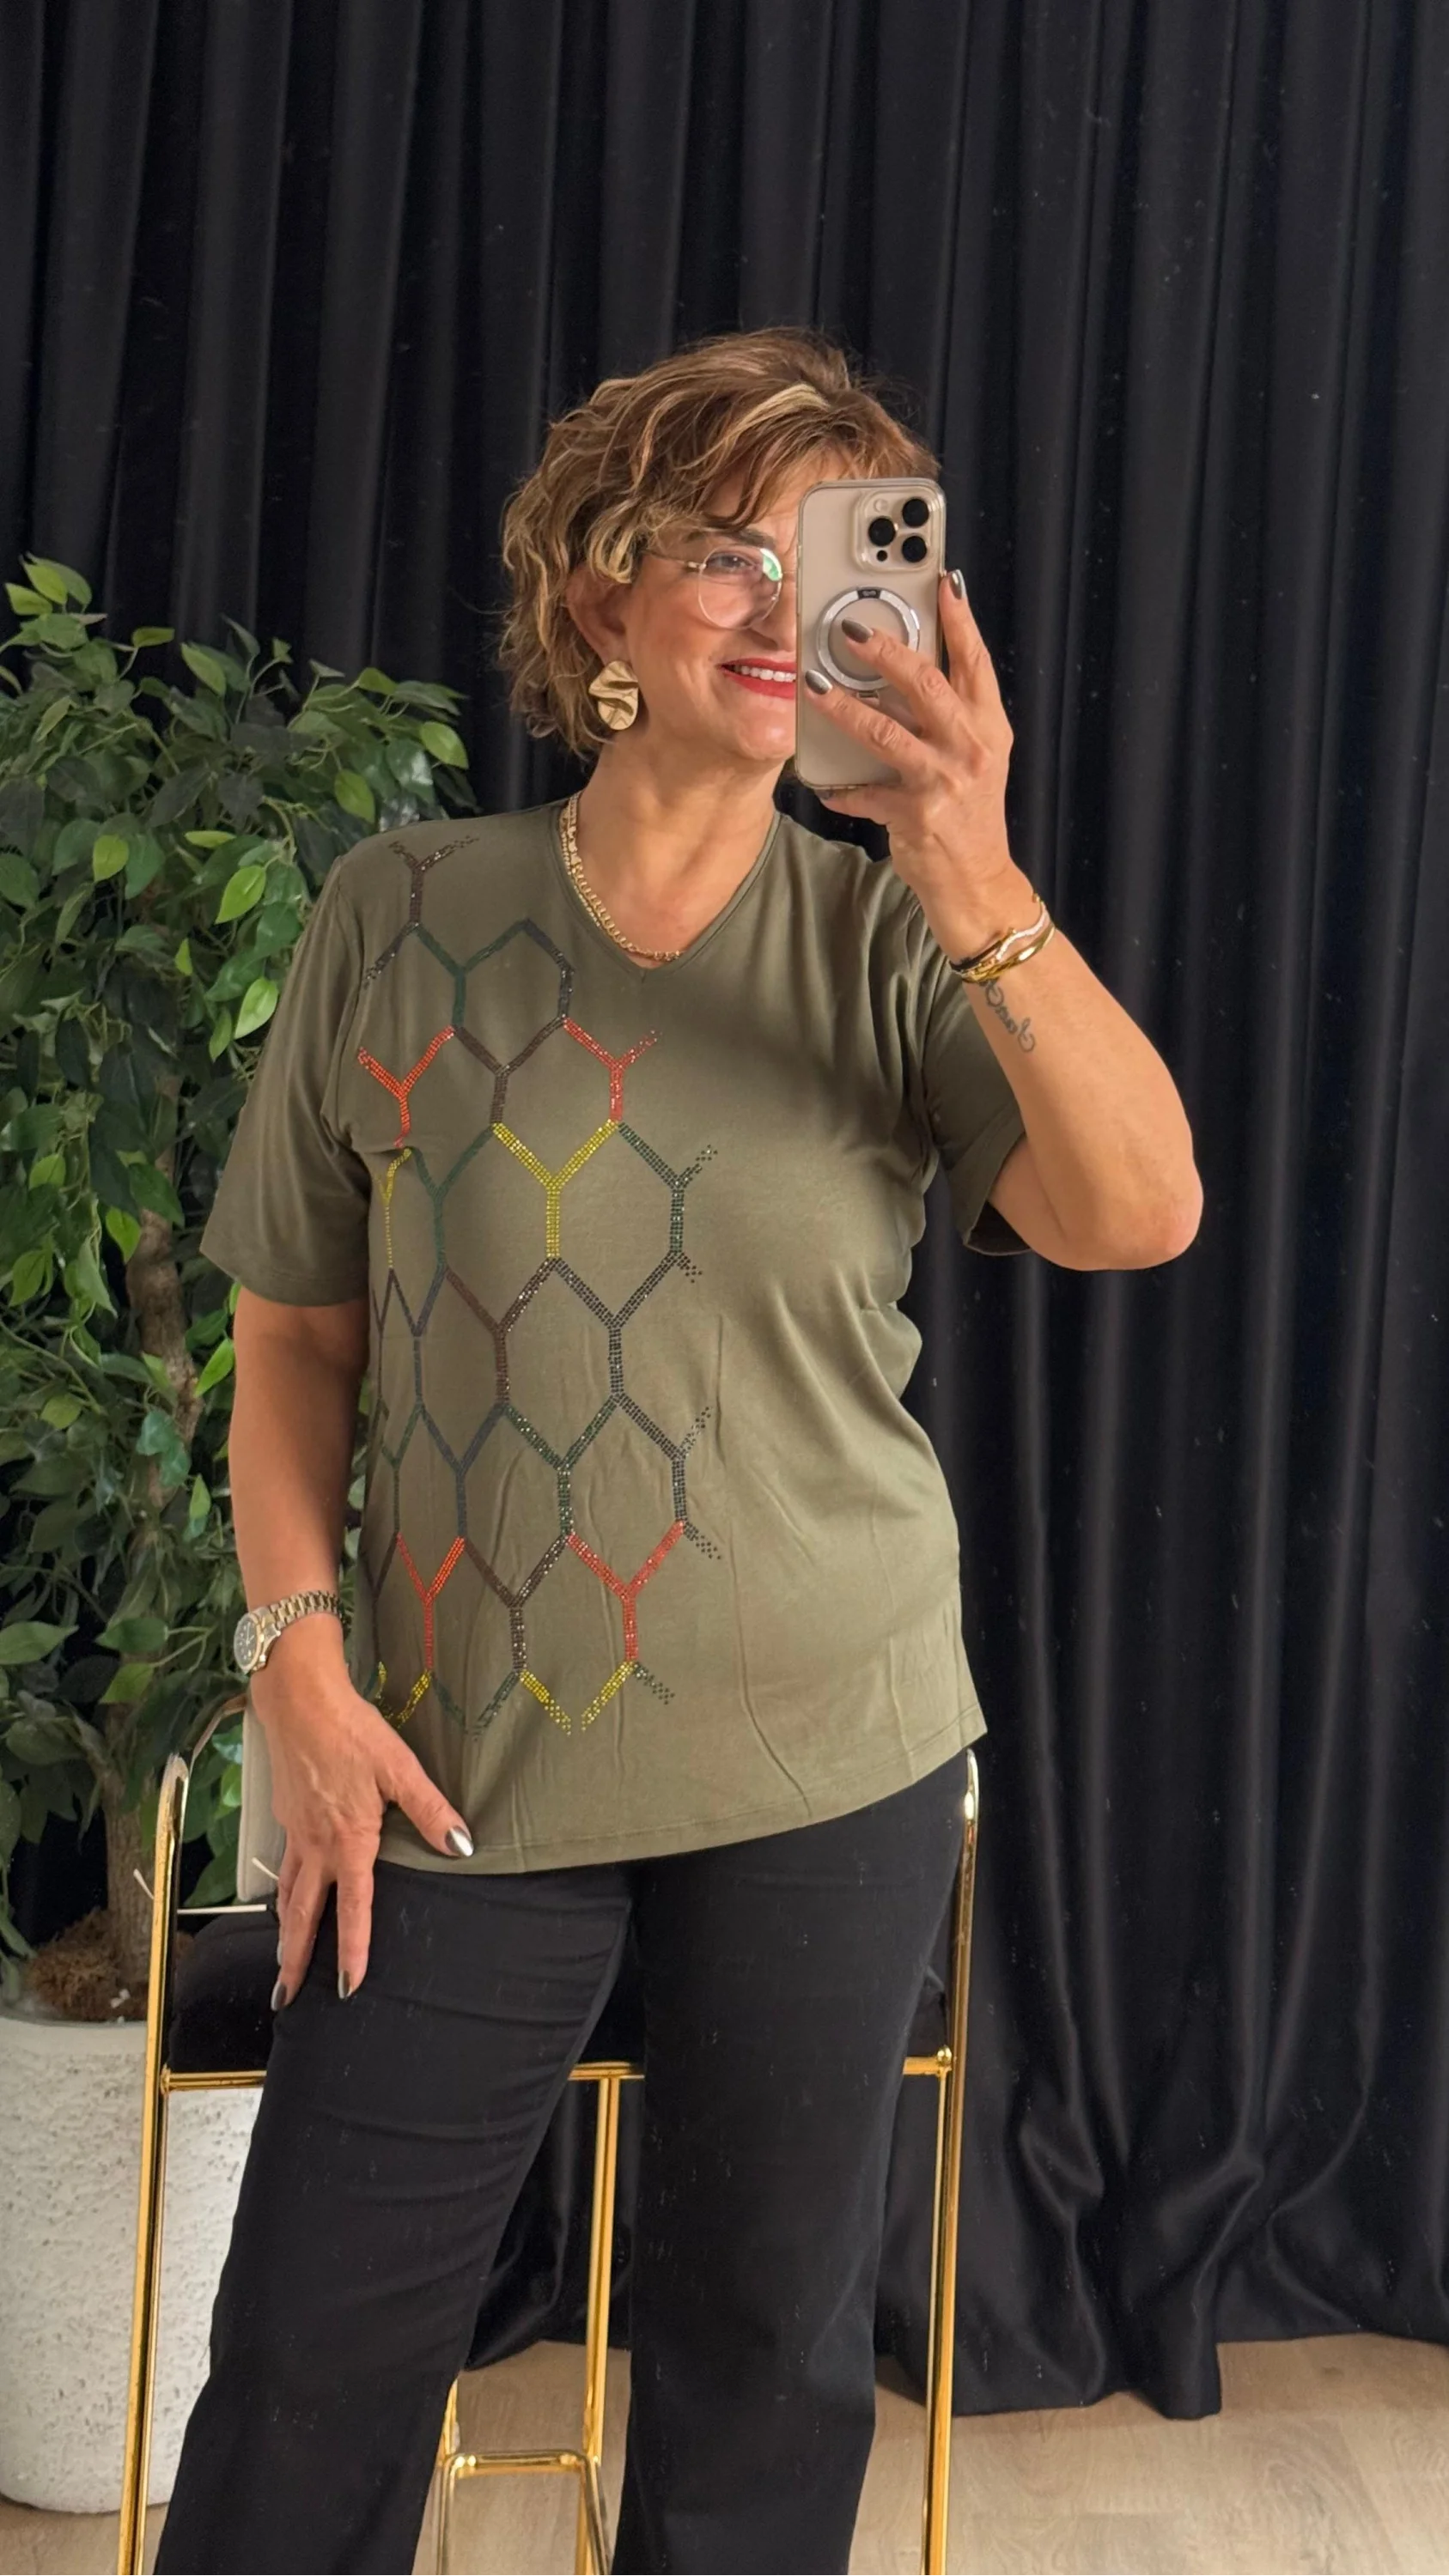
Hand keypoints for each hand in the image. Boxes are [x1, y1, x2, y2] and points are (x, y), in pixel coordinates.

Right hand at [256, 1645, 473, 2004]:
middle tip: (287, 1997)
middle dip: (294, 1959)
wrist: (300, 1702)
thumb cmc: (352, 1732)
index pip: (353, 1909)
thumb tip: (461, 1845)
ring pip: (287, 1893)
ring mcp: (297, 1832)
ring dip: (284, 1931)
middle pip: (302, 1915)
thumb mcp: (400, 1769)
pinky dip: (282, 1891)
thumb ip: (430, 1810)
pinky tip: (286, 1894)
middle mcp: (317, 1846)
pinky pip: (285, 1865)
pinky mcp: (286, 1815)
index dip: (352, 1950)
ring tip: (282, 1959)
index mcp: (349, 1842)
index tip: (349, 1986)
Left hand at [807, 571, 1033, 958]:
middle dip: (884, 650)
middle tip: (850, 628)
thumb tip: (907, 667)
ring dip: (844, 707)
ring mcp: (943, 780)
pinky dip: (840, 788)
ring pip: (886, 731)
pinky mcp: (915, 814)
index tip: (942, 581)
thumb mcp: (974, 756)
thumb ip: (951, 714)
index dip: (959, 619)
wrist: (977, 881)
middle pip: (925, 683)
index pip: (975, 661)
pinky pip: (865, 793)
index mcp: (988, 725)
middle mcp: (970, 747)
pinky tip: (821, 782)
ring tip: (813, 687)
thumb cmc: (969, 812)